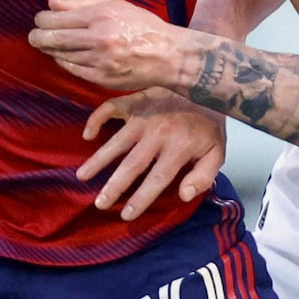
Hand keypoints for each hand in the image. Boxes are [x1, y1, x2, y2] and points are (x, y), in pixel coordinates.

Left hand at [29, 0, 186, 91]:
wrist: (167, 55)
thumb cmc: (142, 26)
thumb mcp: (115, 5)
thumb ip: (82, 3)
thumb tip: (51, 4)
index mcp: (102, 16)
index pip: (57, 18)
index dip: (42, 19)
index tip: (40, 19)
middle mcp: (99, 38)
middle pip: (53, 39)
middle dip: (37, 37)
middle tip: (34, 36)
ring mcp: (100, 61)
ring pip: (61, 55)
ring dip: (50, 50)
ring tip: (46, 44)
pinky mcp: (102, 78)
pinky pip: (73, 69)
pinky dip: (64, 62)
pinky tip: (62, 56)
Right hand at [77, 91, 225, 219]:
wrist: (208, 84)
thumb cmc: (209, 123)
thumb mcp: (217, 151)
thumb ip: (203, 175)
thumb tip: (183, 195)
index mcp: (178, 148)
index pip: (156, 179)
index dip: (141, 199)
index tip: (126, 215)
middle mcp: (158, 134)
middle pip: (132, 165)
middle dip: (114, 186)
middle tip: (99, 203)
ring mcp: (144, 117)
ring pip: (116, 142)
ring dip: (98, 159)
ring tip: (82, 176)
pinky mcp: (136, 101)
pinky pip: (111, 109)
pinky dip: (96, 119)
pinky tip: (86, 135)